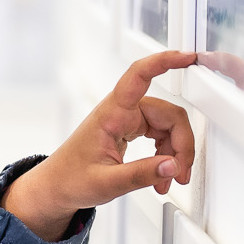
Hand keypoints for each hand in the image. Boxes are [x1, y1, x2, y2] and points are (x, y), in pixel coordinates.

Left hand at [1, 50, 198, 240]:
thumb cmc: (71, 179)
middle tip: (179, 174)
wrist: (56, 186)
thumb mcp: (106, 184)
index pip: (139, 76)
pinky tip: (161, 175)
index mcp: (111, 114)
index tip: (187, 57)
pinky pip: (159, 135)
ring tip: (169, 181)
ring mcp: (127, 119)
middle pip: (168, 115)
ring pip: (167, 127)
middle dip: (180, 145)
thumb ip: (142, 175)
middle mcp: (121, 112)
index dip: (164, 61)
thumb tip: (173, 166)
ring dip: (174, 154)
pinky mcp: (130, 129)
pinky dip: (165, 155)